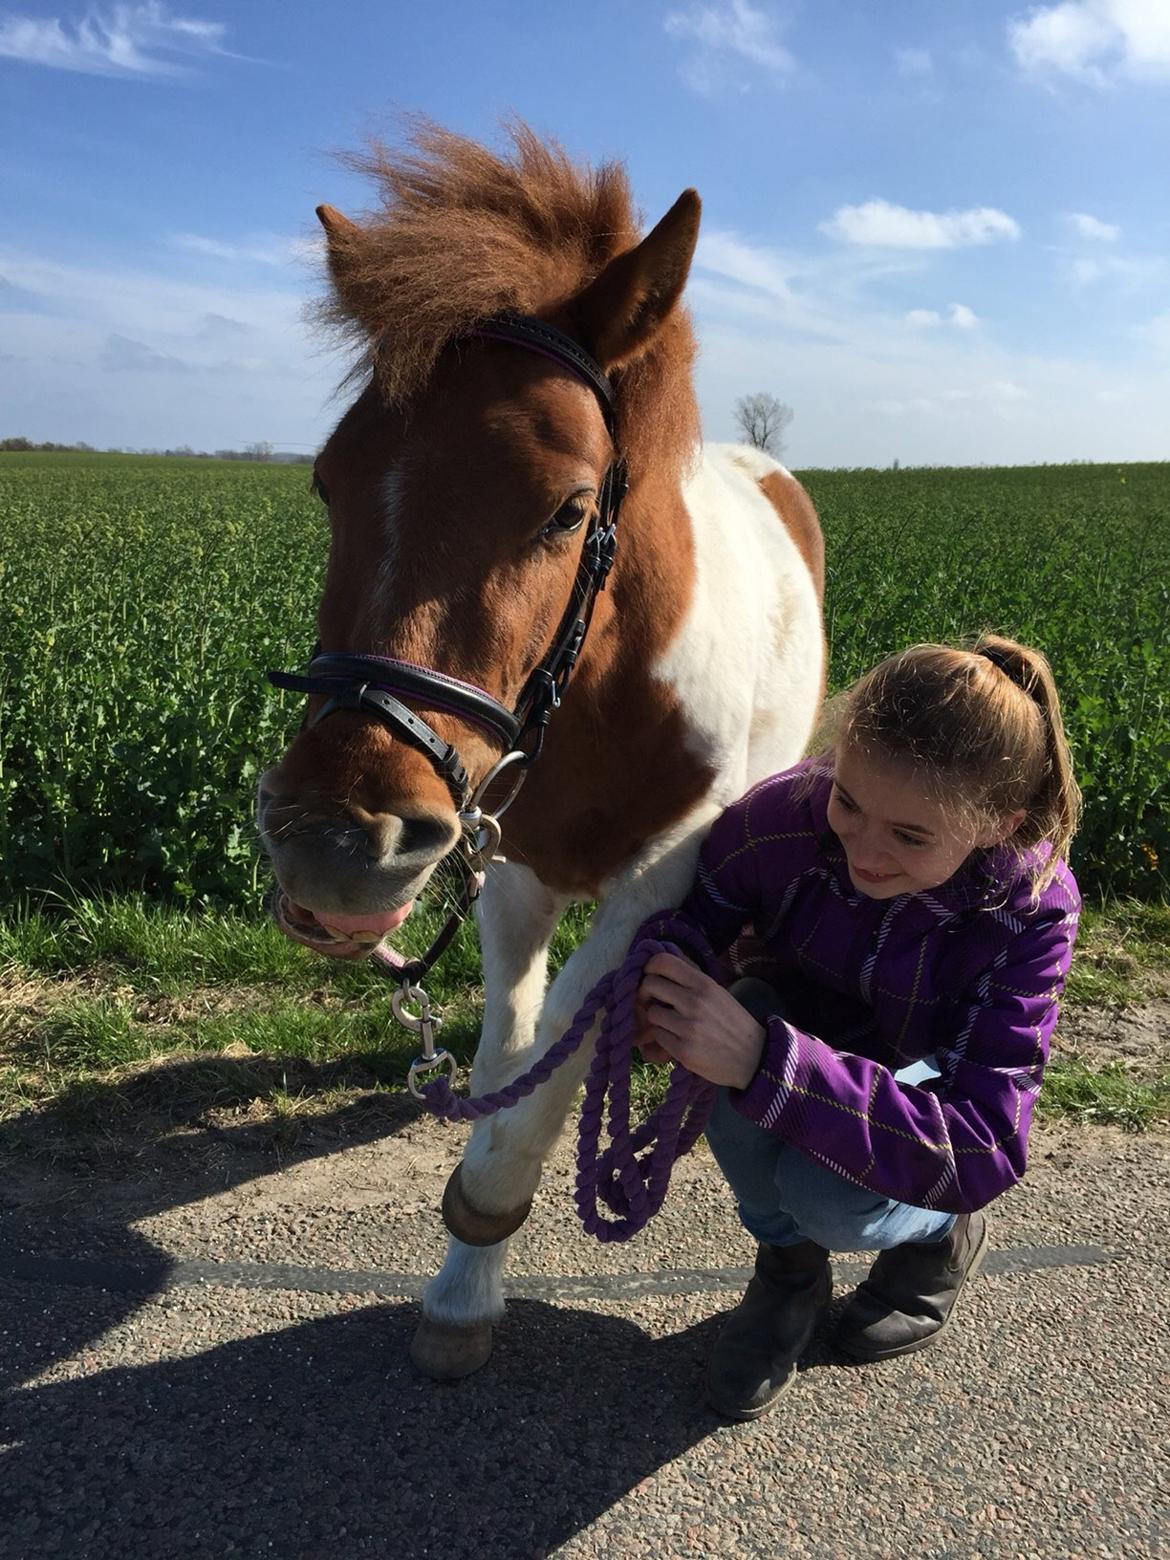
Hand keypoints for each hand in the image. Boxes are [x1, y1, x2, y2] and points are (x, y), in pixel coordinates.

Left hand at [635, 952, 767, 1089]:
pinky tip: (678, 1040)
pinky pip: (658, 1036)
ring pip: (651, 1013)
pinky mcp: (683, 1051)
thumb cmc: (733, 1022)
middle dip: (645, 994)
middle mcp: (694, 1002)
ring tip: (671, 1024)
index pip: (663, 961)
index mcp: (704, 984)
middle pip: (649, 985)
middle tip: (652, 1002)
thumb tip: (660, 963)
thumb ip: (691, 978)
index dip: (649, 966)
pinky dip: (664, 1037)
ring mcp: (688, 1027)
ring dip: (657, 1019)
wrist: (754, 1058)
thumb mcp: (717, 992)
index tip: (650, 976)